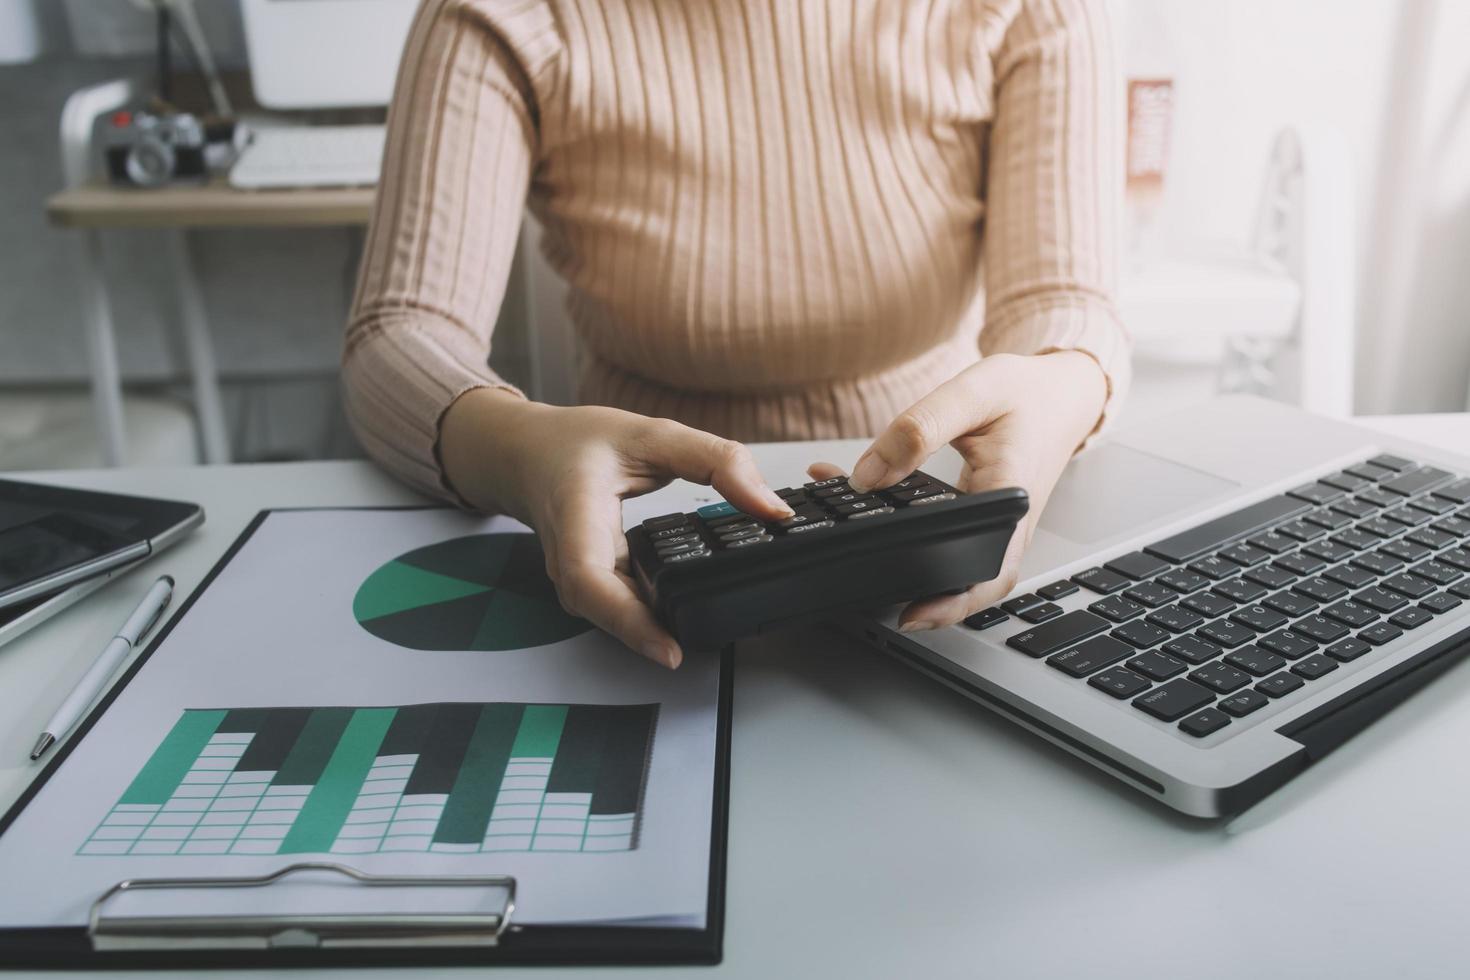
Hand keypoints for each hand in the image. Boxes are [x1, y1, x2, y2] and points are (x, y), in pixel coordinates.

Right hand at [440, 389, 792, 667]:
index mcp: (576, 513)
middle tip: (703, 649)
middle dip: (649, 636)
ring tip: (700, 636)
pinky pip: (618, 607)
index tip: (669, 650)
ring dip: (651, 630)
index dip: (628, 620)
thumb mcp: (653, 434)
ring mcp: (577, 576)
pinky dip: (649, 615)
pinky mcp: (592, 582)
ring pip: (612, 616)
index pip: (590, 578)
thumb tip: (772, 508)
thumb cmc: (577, 443)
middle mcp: (569, 555)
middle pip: (604, 611)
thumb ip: (717, 462)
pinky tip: (682, 616)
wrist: (527, 455)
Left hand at [808, 351, 1107, 630]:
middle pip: (979, 584)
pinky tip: (887, 527)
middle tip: (896, 614)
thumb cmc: (1026, 392)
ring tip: (880, 574)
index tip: (914, 615)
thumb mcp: (970, 393)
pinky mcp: (990, 519)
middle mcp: (1011, 519)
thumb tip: (868, 475)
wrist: (1060, 391)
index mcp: (1011, 492)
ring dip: (927, 576)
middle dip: (938, 605)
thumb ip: (918, 430)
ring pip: (968, 567)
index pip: (990, 566)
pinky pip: (960, 543)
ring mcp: (1002, 524)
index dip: (953, 601)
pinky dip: (925, 545)